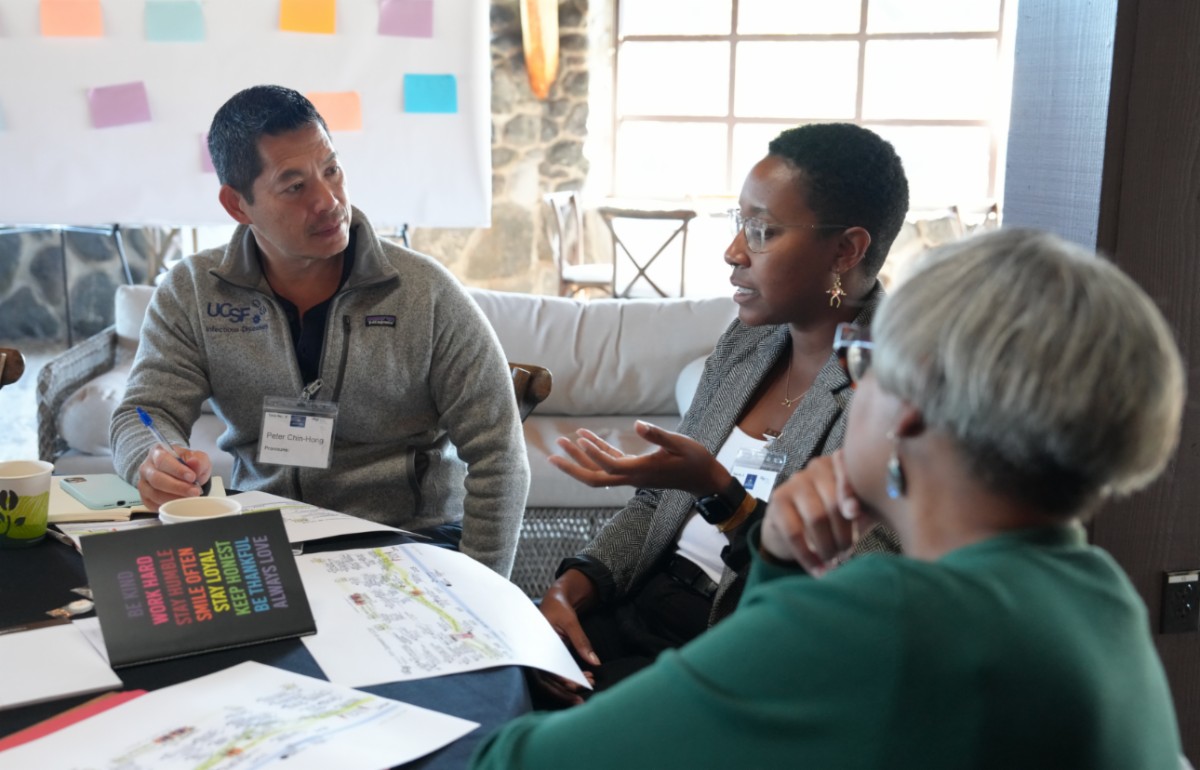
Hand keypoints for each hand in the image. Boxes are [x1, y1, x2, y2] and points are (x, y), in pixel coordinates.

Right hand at [136, 445, 211, 511]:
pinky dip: (167, 506)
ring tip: (190, 498)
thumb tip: (194, 462)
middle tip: (194, 491)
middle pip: (157, 479)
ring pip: (154, 493)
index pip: (163, 460)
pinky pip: (152, 504)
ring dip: (174, 498)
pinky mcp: (145, 497)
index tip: (192, 477)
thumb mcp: (198, 458)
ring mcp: (143, 483)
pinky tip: (180, 504)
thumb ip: (198, 460)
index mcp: (157, 452)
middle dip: (177, 487)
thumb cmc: (187, 465)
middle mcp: (146, 467)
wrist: (181, 474)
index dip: (177, 470)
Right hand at [530, 570, 600, 705]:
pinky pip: (557, 673)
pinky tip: (585, 679)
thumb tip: (595, 663)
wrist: (556, 599)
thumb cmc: (559, 607)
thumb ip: (581, 642)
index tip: (574, 685)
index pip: (544, 669)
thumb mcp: (571, 622)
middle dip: (563, 692)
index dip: (558, 680)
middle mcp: (535, 653)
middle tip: (581, 698)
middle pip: (545, 681)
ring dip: (568, 688)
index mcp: (535, 644)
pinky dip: (570, 679)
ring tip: (588, 686)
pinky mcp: (550, 658)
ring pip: (551, 680)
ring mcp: (542, 657)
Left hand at [549, 421, 728, 498]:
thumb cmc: (695, 461)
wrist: (705, 479)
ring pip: (599, 472)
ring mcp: (632, 475)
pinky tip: (587, 438)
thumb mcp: (679, 443)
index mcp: (641, 472)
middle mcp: (632, 477)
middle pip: (594, 479)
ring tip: (562, 441)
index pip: (609, 466)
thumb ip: (657, 435)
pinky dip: (597, 453)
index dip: (594, 453)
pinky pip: (610, 464)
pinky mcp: (635, 470)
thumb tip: (636, 424)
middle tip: (553, 453)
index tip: (580, 438)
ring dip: (580, 459)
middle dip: (573, 467)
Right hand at [760, 450, 868, 575]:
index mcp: (841, 464)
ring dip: (827, 547)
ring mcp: (795, 481)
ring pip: (816, 518)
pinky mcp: (778, 499)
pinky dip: (807, 556)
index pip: (847, 473)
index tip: (855, 514)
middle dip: (843, 535)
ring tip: (834, 563)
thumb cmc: (836, 518)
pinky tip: (817, 570)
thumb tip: (860, 513)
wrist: (795, 526)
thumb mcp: (856, 511)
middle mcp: (818, 466)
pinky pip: (794, 532)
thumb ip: (863, 509)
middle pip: (833, 502)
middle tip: (847, 554)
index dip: (851, 493)